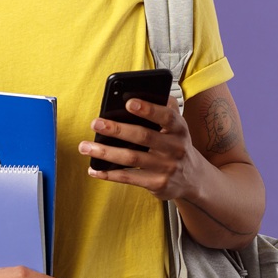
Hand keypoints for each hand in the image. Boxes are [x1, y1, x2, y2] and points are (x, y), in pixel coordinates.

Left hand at [79, 96, 205, 201]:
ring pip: (131, 158)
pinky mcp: (157, 184)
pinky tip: (94, 169)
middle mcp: (175, 148)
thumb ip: (165, 108)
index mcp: (179, 129)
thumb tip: (140, 92)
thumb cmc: (176, 145)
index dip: (148, 109)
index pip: (166, 116)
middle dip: (117, 129)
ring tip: (85, 147)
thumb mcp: (178, 126)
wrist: (193, 179)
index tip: (128, 102)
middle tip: (95, 123)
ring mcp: (166, 168)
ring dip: (106, 152)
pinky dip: (109, 174)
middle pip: (143, 137)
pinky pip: (129, 178)